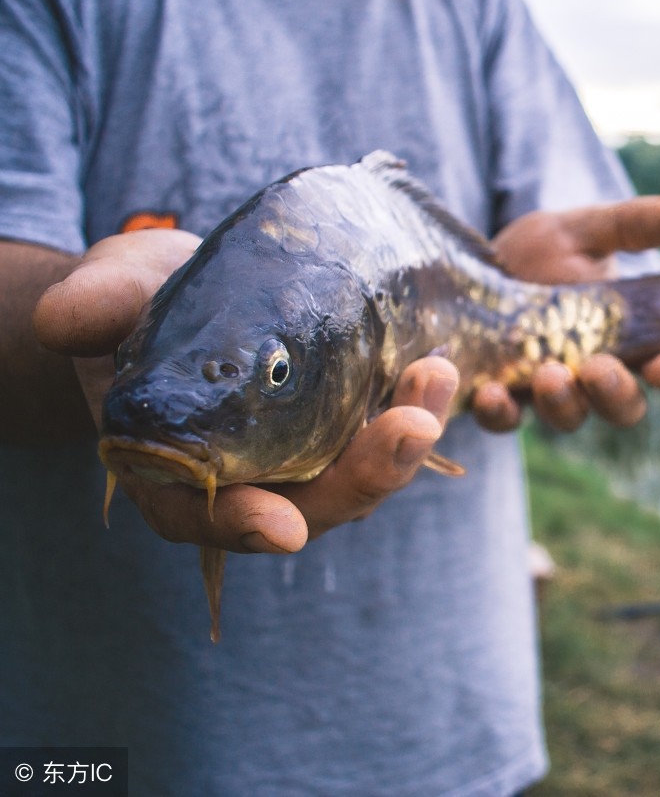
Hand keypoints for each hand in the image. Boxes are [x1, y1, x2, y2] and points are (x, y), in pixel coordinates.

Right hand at [33, 229, 458, 552]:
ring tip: (439, 375)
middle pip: (313, 505)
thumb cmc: (138, 298)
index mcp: (176, 473)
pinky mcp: (348, 424)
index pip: (204, 517)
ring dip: (408, 435)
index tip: (279, 526)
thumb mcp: (114, 291)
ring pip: (364, 471)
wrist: (189, 284)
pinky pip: (389, 431)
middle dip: (367, 475)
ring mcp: (306, 456)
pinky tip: (444, 366)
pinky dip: (418, 406)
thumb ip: (98, 307)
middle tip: (412, 426)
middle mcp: (250, 479)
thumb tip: (65, 321)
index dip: (239, 525)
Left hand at [475, 195, 659, 431]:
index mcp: (630, 339)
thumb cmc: (544, 251)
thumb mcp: (584, 231)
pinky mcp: (503, 398)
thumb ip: (631, 225)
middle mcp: (595, 374)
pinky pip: (505, 420)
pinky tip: (490, 395)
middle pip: (623, 405)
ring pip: (569, 416)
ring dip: (563, 403)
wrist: (475, 264)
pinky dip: (500, 413)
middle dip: (615, 393)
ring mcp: (549, 392)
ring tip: (549, 376)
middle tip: (599, 369)